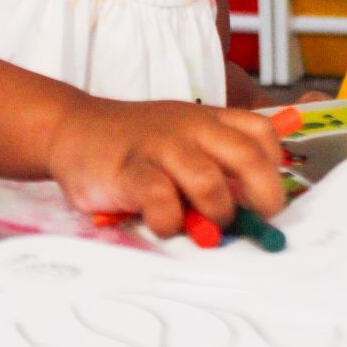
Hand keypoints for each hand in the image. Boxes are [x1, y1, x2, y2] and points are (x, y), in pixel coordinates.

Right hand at [47, 97, 285, 240]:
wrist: (73, 129)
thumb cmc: (134, 145)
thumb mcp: (180, 139)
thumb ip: (213, 165)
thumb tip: (249, 212)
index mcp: (207, 120)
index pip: (259, 132)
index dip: (273, 166)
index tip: (265, 195)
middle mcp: (190, 128)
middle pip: (246, 156)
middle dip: (263, 195)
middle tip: (255, 220)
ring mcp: (159, 147)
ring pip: (208, 181)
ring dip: (215, 212)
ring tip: (203, 225)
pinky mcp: (129, 171)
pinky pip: (161, 200)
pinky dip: (169, 221)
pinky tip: (162, 223)